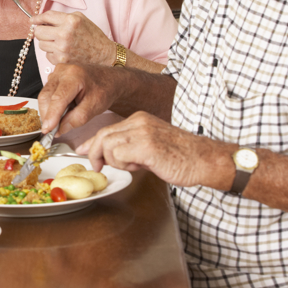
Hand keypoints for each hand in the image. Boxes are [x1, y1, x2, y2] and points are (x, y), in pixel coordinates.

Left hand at [32, 11, 115, 66]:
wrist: (103, 54)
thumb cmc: (92, 35)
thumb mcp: (80, 19)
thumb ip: (61, 17)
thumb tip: (41, 20)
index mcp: (70, 21)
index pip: (46, 17)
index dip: (37, 18)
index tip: (32, 20)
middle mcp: (65, 34)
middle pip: (38, 32)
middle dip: (40, 31)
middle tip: (46, 32)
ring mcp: (62, 49)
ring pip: (41, 44)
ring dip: (47, 43)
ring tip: (58, 42)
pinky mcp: (61, 60)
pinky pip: (47, 55)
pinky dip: (52, 53)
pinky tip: (63, 51)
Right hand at [38, 63, 124, 134]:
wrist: (109, 79)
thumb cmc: (104, 89)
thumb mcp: (95, 107)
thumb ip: (77, 119)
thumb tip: (60, 128)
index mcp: (74, 76)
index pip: (58, 98)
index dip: (51, 115)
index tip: (47, 129)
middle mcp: (62, 71)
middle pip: (46, 96)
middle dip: (47, 115)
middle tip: (52, 129)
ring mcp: (57, 72)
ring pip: (44, 95)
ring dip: (49, 110)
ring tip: (60, 119)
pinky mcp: (55, 77)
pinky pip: (47, 93)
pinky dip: (51, 105)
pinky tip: (61, 110)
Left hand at [77, 112, 230, 188]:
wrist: (205, 160)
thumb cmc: (182, 157)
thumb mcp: (150, 146)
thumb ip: (129, 147)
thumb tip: (106, 155)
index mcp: (139, 119)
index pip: (107, 130)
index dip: (91, 143)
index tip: (82, 152)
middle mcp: (139, 122)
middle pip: (102, 136)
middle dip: (95, 154)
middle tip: (99, 167)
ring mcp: (142, 132)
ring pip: (107, 146)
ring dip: (115, 162)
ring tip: (134, 166)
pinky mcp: (146, 146)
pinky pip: (118, 155)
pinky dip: (123, 165)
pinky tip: (140, 166)